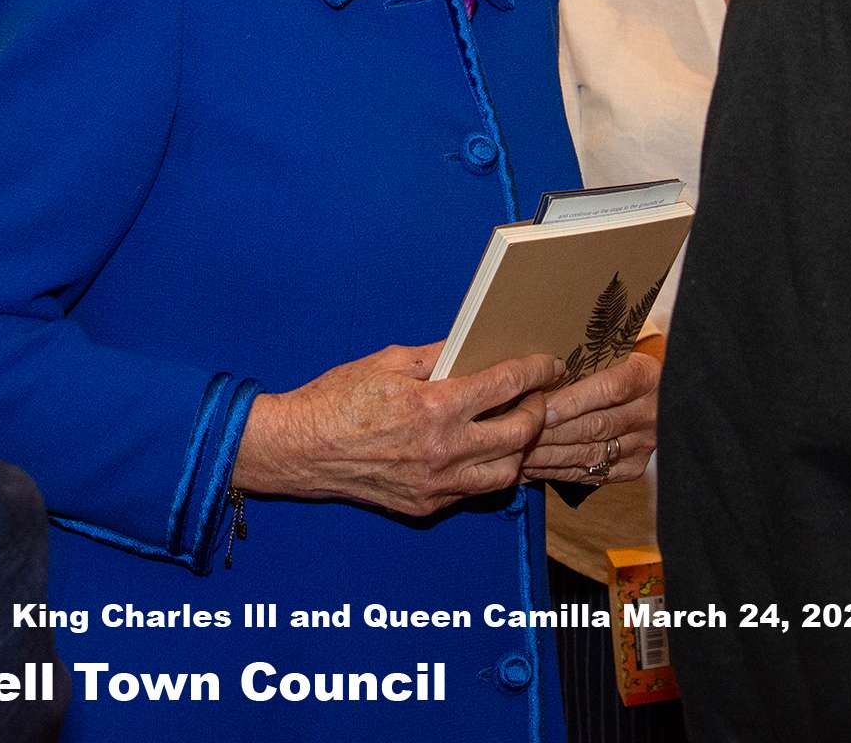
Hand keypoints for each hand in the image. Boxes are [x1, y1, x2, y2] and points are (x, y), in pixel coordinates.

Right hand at [232, 344, 563, 517]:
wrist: (300, 449)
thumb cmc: (339, 399)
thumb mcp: (389, 361)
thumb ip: (439, 355)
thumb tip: (475, 345)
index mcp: (435, 406)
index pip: (507, 386)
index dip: (537, 371)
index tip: (550, 363)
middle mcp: (444, 450)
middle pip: (520, 433)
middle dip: (538, 410)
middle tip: (537, 395)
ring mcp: (437, 484)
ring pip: (507, 471)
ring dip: (518, 447)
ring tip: (515, 426)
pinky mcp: (426, 506)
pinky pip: (475, 491)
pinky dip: (486, 470)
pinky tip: (481, 451)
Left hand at [523, 348, 658, 484]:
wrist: (658, 396)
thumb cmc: (624, 368)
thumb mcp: (615, 354)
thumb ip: (586, 363)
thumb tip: (538, 372)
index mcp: (646, 378)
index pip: (608, 390)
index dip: (572, 401)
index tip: (542, 407)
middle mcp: (649, 414)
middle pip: (596, 426)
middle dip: (553, 431)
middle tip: (520, 432)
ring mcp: (643, 444)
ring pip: (591, 453)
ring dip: (552, 455)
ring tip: (520, 451)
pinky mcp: (633, 467)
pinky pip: (592, 472)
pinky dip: (560, 471)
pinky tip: (537, 467)